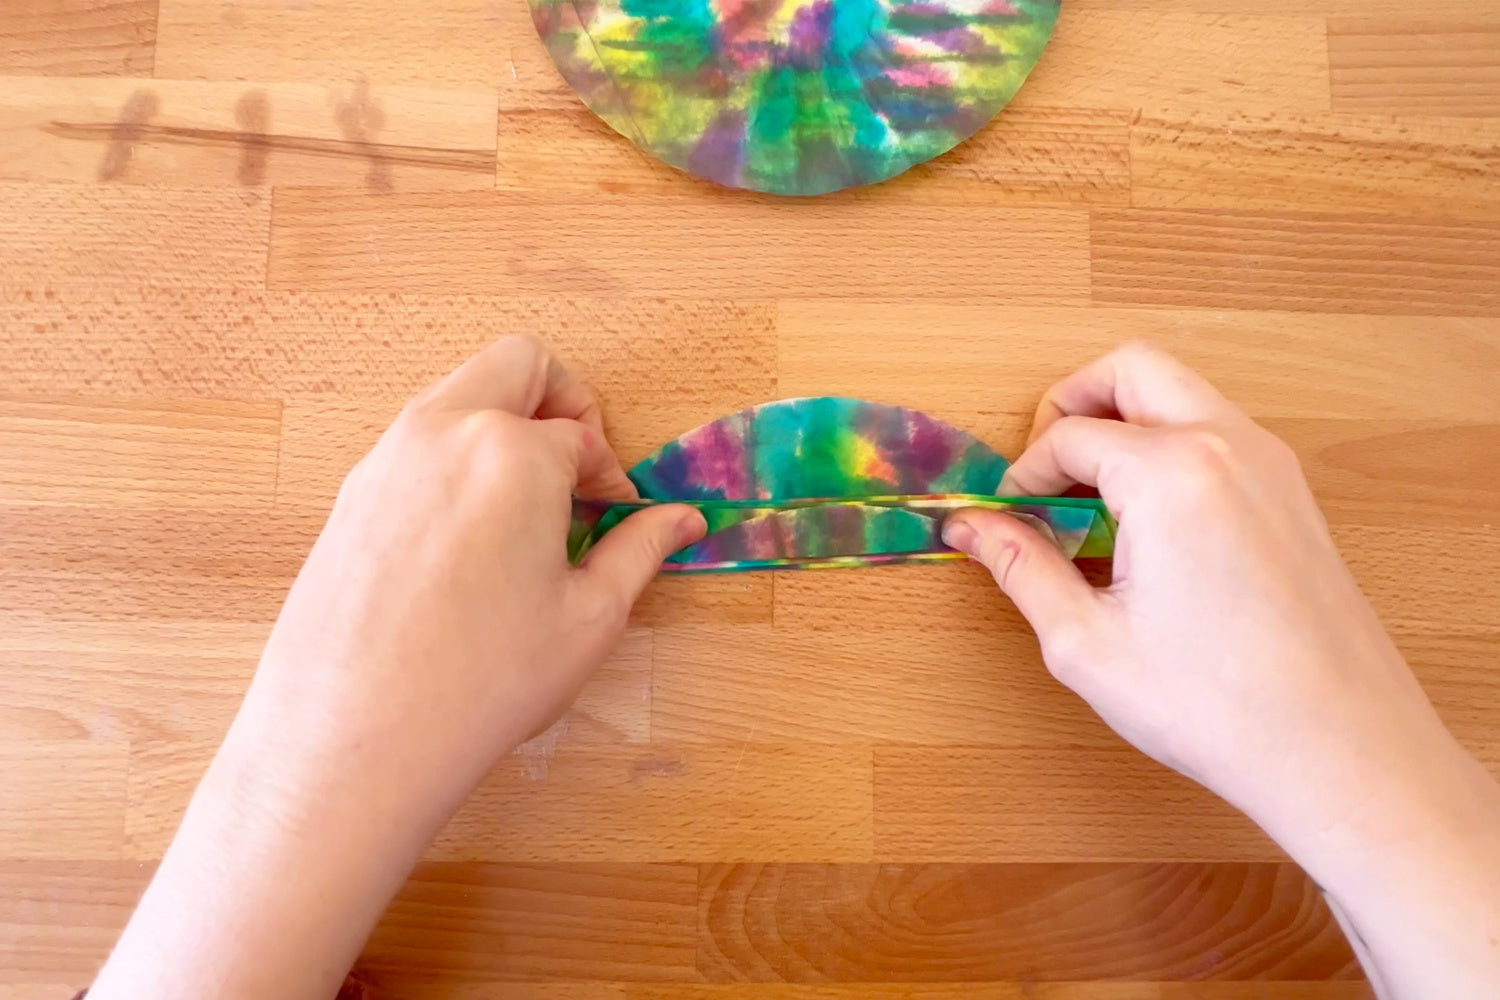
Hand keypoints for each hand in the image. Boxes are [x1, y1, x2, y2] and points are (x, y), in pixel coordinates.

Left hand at [243, 334, 703, 822]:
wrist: (352, 737)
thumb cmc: (482, 681)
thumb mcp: (588, 618)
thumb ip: (640, 550)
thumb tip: (681, 519)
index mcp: (513, 451)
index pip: (582, 435)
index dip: (611, 476)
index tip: (615, 516)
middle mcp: (443, 432)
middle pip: (517, 366)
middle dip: (562, 405)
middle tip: (576, 474)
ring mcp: (386, 458)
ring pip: (460, 397)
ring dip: (504, 429)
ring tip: (523, 516)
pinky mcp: (350, 494)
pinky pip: (416, 444)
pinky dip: (455, 462)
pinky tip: (467, 545)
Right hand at [943, 343, 1499, 997]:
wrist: (1338, 749)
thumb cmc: (1218, 706)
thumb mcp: (1086, 641)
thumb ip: (1021, 567)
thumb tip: (972, 527)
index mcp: (1170, 474)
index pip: (1068, 435)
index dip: (1022, 475)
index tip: (1006, 517)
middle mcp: (1227, 445)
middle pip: (1132, 370)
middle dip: (1073, 404)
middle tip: (1043, 469)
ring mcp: (1271, 463)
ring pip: (1181, 392)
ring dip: (1125, 424)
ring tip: (1091, 504)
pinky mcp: (1293, 493)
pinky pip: (1217, 432)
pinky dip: (1169, 448)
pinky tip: (1146, 527)